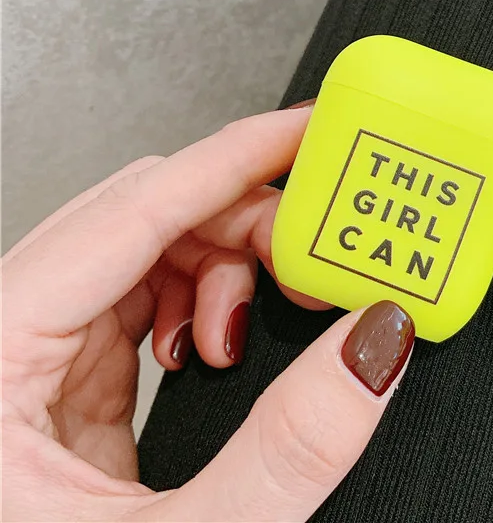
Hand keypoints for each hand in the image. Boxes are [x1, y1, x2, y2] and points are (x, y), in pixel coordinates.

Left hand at [2, 108, 414, 521]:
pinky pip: (136, 294)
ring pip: (139, 247)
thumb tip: (375, 345)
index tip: (306, 128)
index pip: (135, 207)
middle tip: (314, 246)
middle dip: (241, 219)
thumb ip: (290, 447)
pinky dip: (194, 300)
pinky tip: (211, 340)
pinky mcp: (51, 378)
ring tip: (253, 320)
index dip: (235, 155)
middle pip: (139, 214)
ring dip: (218, 264)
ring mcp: (20, 354)